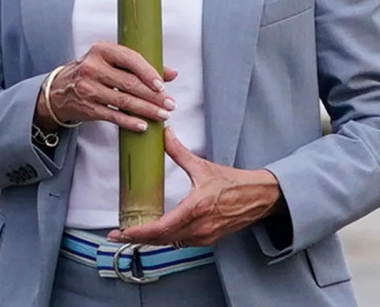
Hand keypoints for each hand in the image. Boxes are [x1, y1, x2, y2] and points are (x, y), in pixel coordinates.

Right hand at [39, 41, 176, 131]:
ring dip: (147, 110)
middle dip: (153, 96)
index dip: (148, 73)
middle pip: (129, 83)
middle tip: (170, 104)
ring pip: (124, 101)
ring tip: (162, 115)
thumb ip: (140, 65)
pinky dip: (130, 122)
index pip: (130, 59)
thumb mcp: (111, 61)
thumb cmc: (93, 72)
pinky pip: (113, 116)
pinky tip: (143, 125)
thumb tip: (171, 74)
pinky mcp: (87, 107)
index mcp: (101, 50)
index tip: (162, 85)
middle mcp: (92, 67)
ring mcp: (88, 88)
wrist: (60, 89)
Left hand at [108, 127, 282, 246]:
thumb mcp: (203, 166)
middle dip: (138, 239)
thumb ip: (179, 151)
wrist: (261, 197)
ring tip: (132, 234)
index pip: (162, 228)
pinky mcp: (210, 239)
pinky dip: (166, 239)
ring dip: (152, 240)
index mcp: (196, 208)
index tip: (122, 233)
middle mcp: (200, 227)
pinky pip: (182, 243)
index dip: (139, 233)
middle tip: (118, 235)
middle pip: (162, 240)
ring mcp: (205, 236)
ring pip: (172, 243)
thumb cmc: (235, 183)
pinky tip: (156, 233)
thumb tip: (163, 134)